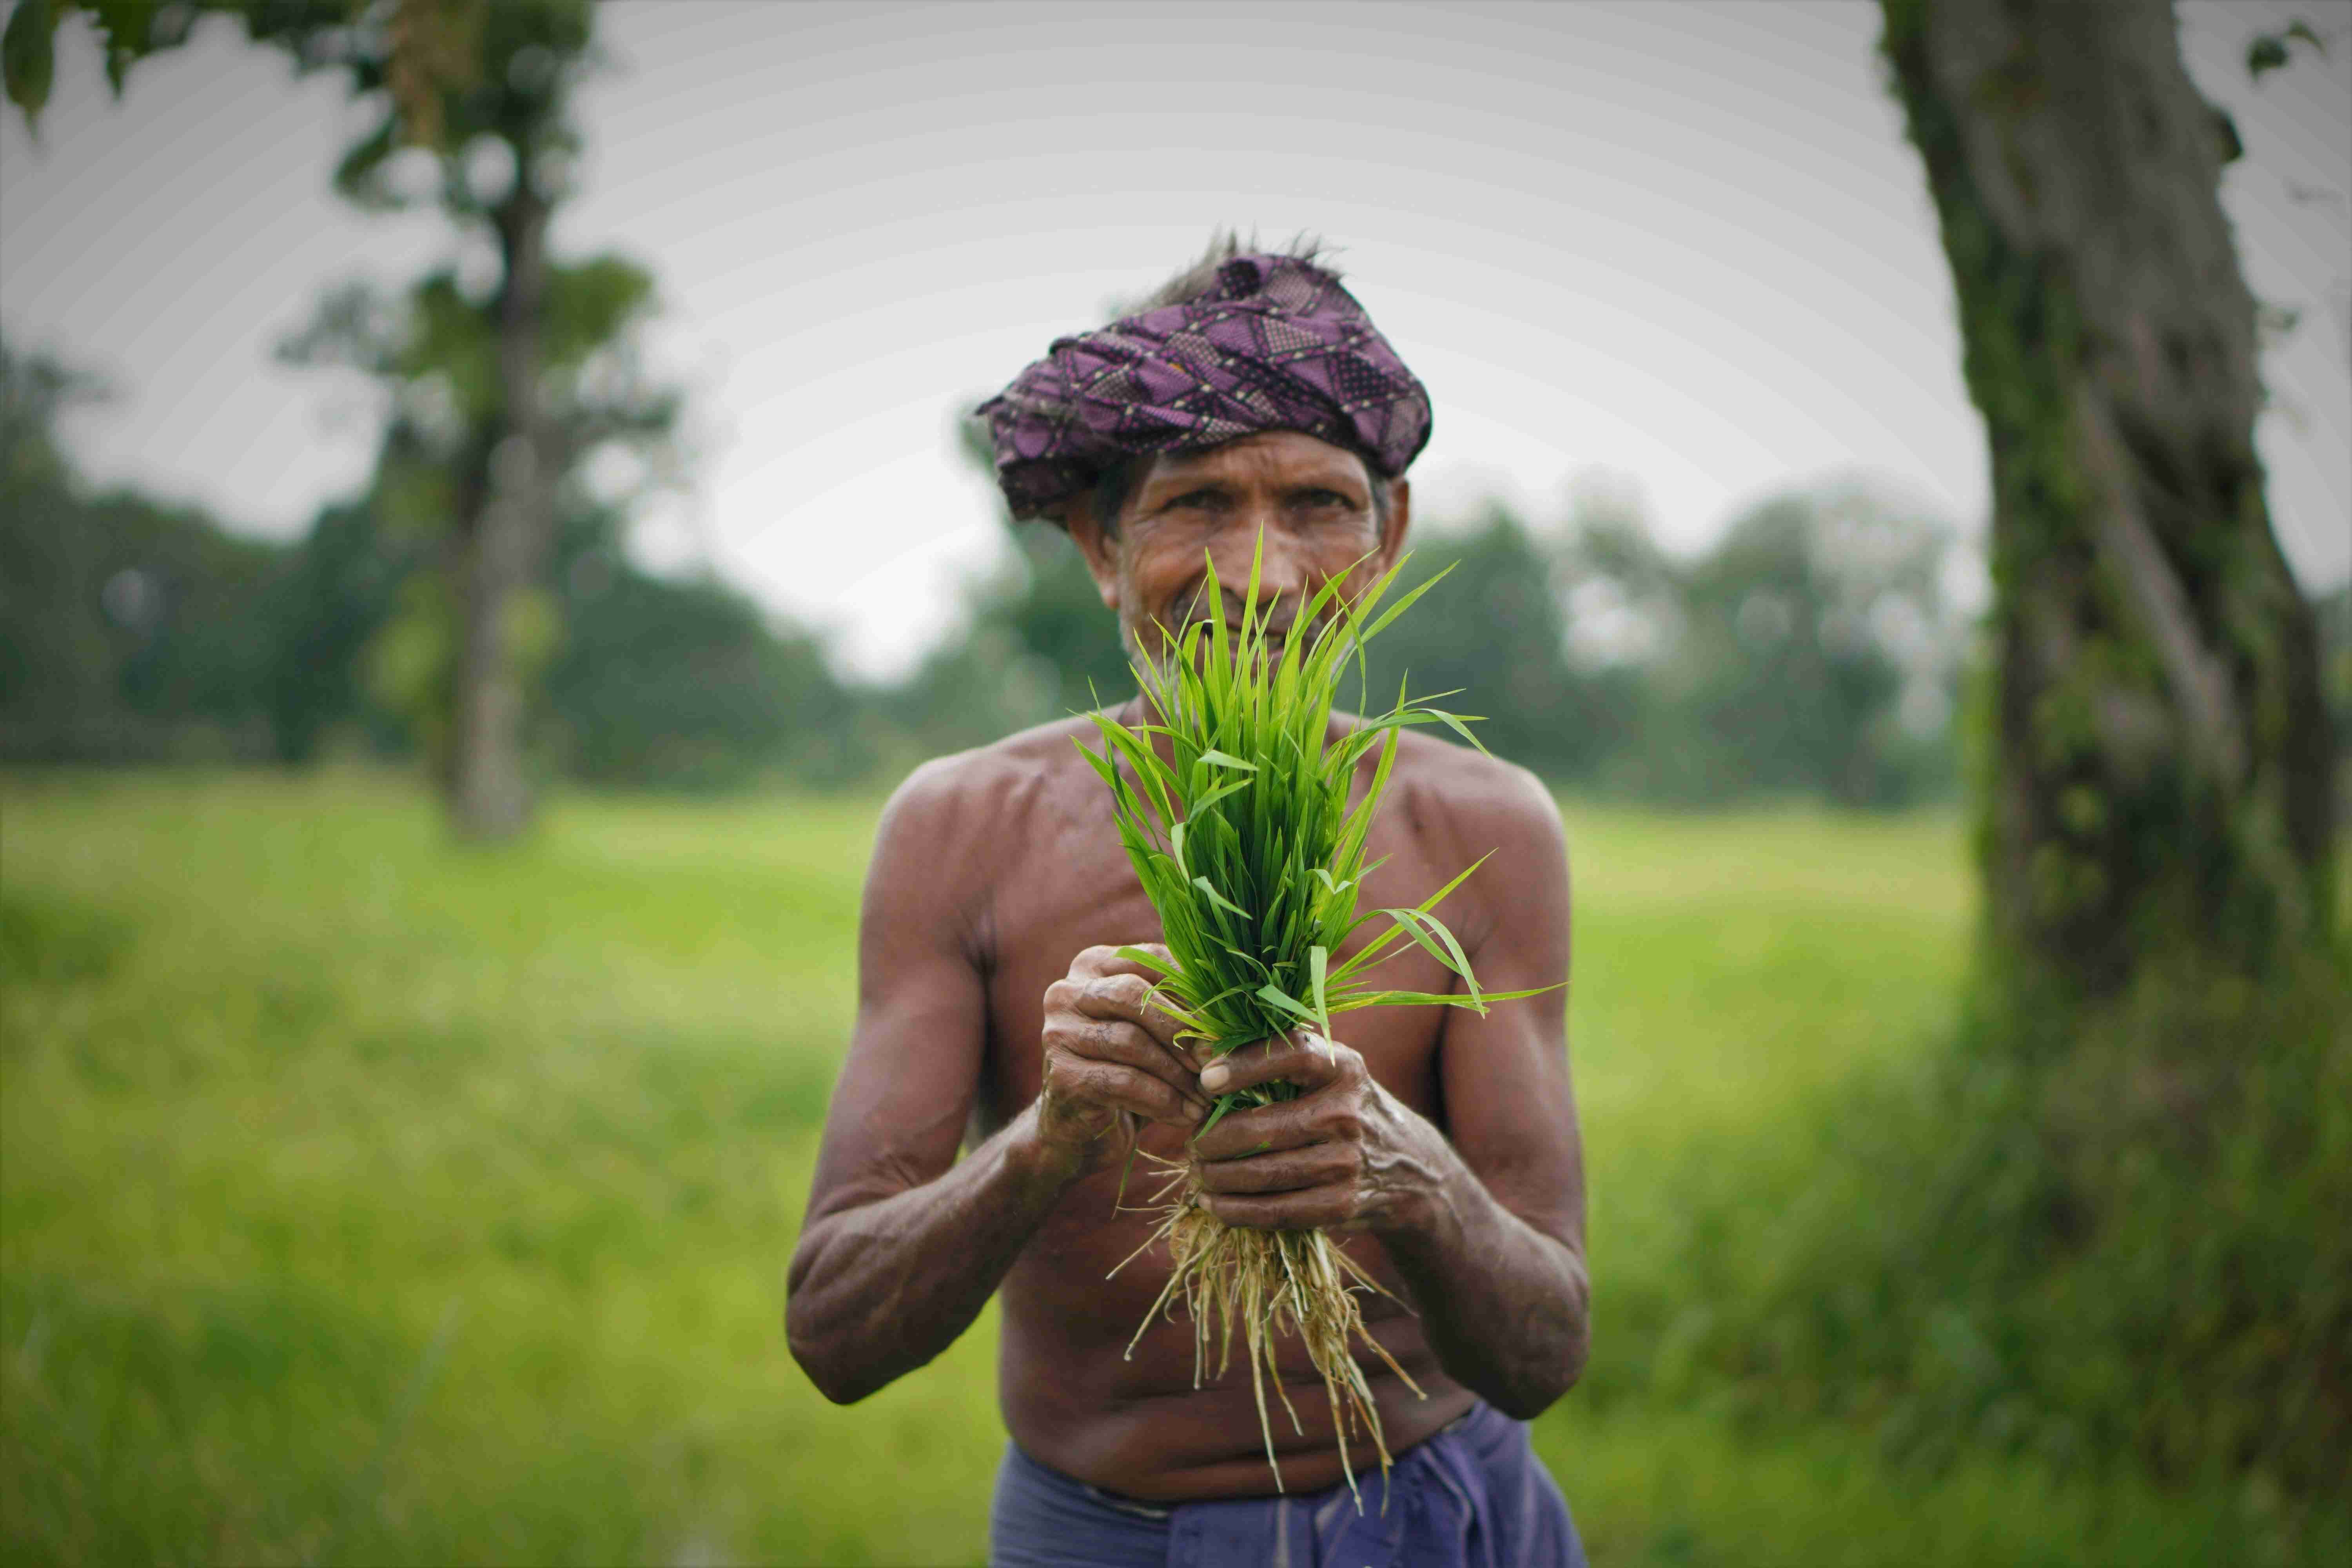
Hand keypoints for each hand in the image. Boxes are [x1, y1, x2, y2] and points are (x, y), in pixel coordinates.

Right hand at [1034, 944, 1209, 1168]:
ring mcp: (1057, 1032)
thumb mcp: (1153, 1033)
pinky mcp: (1061, 1075)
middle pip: (1133, 995)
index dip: (1193, 989)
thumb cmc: (1128, 1071)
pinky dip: (1162, 1100)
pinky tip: (1186, 1115)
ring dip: (1178, 1073)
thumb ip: (1179, 1008)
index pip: (1151, 960)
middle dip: (1182, 1029)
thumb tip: (1235, 1010)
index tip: (1227, 1022)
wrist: (1080, 1131)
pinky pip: (1123, 1081)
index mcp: (1093, 965)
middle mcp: (1067, 991)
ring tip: (1206, 1096)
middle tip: (1216, 1060)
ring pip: (1131, 1041)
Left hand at [1191, 1031, 1452, 1232]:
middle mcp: (1348, 1113)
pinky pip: (1276, 1211)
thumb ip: (1275, 1055)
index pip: (1293, 1054)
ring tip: (1198, 1171)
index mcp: (1344, 1068)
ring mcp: (1347, 1163)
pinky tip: (1212, 1202)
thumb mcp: (1328, 1071)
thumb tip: (1199, 1043)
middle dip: (1214, 1138)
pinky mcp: (1342, 1204)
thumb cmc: (1342, 1106)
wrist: (1407, 1166)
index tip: (1205, 1078)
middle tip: (1192, 1142)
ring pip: (1264, 1173)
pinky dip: (1235, 1210)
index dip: (1245, 1064)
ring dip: (1218, 1176)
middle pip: (1264, 1127)